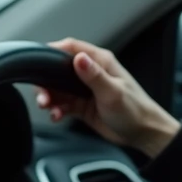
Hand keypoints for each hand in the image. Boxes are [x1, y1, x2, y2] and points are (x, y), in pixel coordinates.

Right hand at [39, 38, 181, 158]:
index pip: (72, 47)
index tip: (37, 62)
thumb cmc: (136, 110)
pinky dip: (56, 109)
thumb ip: (94, 76)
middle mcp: (91, 73)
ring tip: (49, 107)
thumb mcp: (113, 93)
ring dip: (49, 97)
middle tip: (43, 95)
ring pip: (58, 88)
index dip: (52, 51)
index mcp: (101, 62)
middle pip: (58, 69)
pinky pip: (62, 104)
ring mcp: (86, 90)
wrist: (144, 134)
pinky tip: (57, 116)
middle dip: (46, 81)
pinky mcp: (83, 105)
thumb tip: (78, 58)